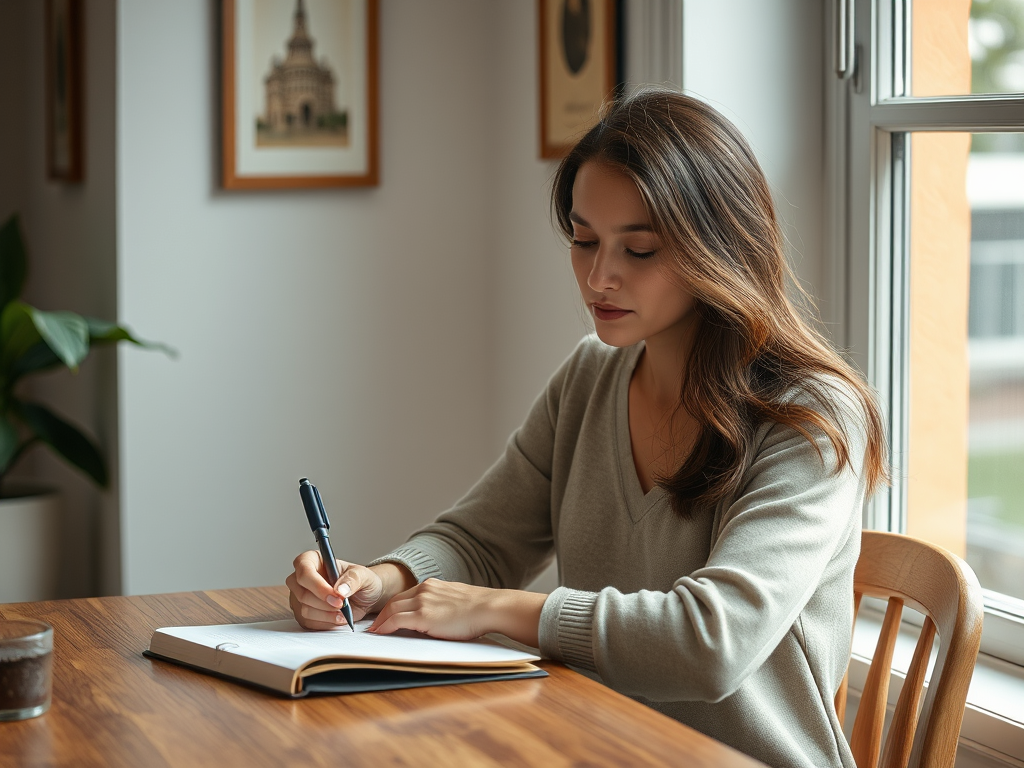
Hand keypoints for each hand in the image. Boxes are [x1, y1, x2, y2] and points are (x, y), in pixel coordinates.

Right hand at [286, 551, 411, 629]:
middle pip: (301, 591)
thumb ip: (352, 579)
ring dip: (325, 615)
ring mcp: (301, 597)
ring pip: (304, 609)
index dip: (317, 584)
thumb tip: (340, 589)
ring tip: (344, 614)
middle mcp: (302, 578)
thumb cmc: (366, 581)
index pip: (303, 569)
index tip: (336, 596)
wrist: (369, 596)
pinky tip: (339, 621)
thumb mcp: (364, 576)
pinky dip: (324, 624)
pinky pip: (307, 622)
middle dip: (323, 602)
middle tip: (343, 608)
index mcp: (312, 560)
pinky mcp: (305, 613)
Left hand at [368, 579, 545, 646]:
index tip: (386, 616)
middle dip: (382, 614)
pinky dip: (385, 626)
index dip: (393, 606)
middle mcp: (424, 589)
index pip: (405, 595)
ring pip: (391, 609)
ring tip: (374, 631)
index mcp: (432, 585)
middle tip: (374, 625)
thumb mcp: (455, 600)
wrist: (488, 608)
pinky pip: (396, 620)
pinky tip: (380, 633)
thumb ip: (441, 604)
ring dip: (380, 621)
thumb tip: (435, 617)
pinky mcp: (423, 615)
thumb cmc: (478, 609)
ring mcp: (423, 601)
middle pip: (394, 601)